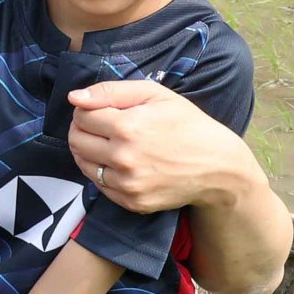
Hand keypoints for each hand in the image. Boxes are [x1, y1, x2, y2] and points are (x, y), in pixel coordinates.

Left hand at [67, 79, 256, 215]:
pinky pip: (99, 185)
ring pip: (83, 164)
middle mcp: (123, 158)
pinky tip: (121, 162)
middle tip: (102, 126)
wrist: (218, 167)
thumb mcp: (155, 95)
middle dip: (83, 130)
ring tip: (110, 144)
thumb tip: (74, 98)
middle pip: (77, 141)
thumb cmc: (187, 124)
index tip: (103, 111)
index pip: (82, 116)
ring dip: (89, 151)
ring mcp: (127, 184)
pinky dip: (103, 172)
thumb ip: (111, 92)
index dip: (88, 110)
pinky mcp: (131, 202)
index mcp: (127, 127)